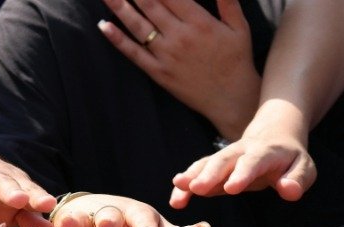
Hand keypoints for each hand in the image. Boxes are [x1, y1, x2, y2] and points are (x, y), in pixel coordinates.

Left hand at [98, 0, 259, 139]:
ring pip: (137, 26)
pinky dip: (117, 39)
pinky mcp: (158, 72)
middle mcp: (180, 36)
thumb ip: (228, 2)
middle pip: (150, 4)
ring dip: (119, 6)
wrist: (231, 99)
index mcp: (199, 22)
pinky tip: (104, 26)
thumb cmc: (236, 61)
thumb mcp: (239, 28)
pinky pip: (134, 54)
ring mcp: (166, 55)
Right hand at [170, 101, 316, 207]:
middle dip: (208, 174)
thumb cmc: (290, 158)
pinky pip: (199, 172)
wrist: (274, 135)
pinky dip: (187, 185)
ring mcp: (226, 157)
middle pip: (223, 161)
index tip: (231, 188)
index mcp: (265, 152)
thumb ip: (298, 179)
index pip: (253, 162)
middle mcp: (241, 151)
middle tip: (195, 188)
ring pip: (207, 164)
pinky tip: (176, 198)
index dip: (242, 174)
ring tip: (178, 188)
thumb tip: (288, 190)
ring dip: (192, 175)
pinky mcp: (215, 166)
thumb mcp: (305, 168)